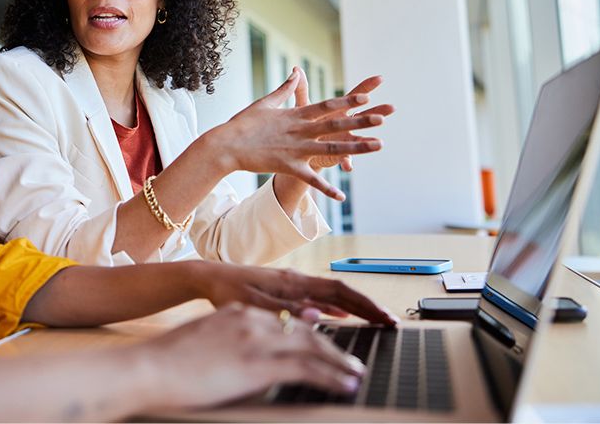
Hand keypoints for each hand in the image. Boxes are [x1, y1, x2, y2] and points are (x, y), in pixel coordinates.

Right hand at [139, 304, 365, 410]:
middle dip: (333, 345)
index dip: (310, 334)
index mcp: (238, 315)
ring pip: (313, 346)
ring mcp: (257, 340)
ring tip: (355, 373)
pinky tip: (347, 384)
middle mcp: (252, 321)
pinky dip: (333, 375)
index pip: (284, 322)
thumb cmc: (166, 364)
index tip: (326, 346)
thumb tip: (240, 361)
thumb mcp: (203, 344)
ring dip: (339, 361)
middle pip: (305, 330)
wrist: (148, 368)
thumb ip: (228, 345)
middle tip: (352, 360)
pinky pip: (307, 367)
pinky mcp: (258, 362)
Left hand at [193, 261, 397, 325]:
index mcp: (294, 282)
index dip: (366, 305)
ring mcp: (292, 284)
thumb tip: (321, 316)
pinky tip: (340, 318)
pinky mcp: (285, 290)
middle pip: (343, 292)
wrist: (208, 276)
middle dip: (369, 306)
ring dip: (355, 307)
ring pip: (332, 295)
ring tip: (375, 321)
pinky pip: (319, 299)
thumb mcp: (254, 304)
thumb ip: (287, 312)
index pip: (341, 292)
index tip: (386, 319)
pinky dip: (336, 308)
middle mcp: (297, 280)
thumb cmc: (227, 290)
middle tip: (391, 323)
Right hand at [208, 68, 386, 199]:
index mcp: (295, 114)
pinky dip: (326, 188)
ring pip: (332, 148)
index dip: (347, 100)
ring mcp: (296, 149)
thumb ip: (285, 90)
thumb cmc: (243, 123)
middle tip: (383, 117)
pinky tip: (342, 196)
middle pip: (336, 124)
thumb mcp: (265, 102)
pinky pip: (311, 179)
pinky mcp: (288, 166)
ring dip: (357, 147)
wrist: (226, 145)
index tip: (366, 95)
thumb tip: (297, 73)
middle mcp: (299, 130)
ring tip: (379, 145)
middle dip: (361, 120)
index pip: (326, 105)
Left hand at [294, 69, 393, 172]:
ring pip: (359, 139)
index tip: (380, 78)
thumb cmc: (303, 125)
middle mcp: (345, 124)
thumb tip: (296, 68)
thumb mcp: (302, 107)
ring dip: (368, 141)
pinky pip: (343, 159)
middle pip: (363, 117)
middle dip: (377, 112)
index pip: (354, 97)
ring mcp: (343, 140)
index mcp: (338, 110)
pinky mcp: (337, 154)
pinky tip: (348, 167)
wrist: (299, 148)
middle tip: (391, 108)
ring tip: (379, 142)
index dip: (366, 87)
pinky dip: (346, 162)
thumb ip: (301, 89)